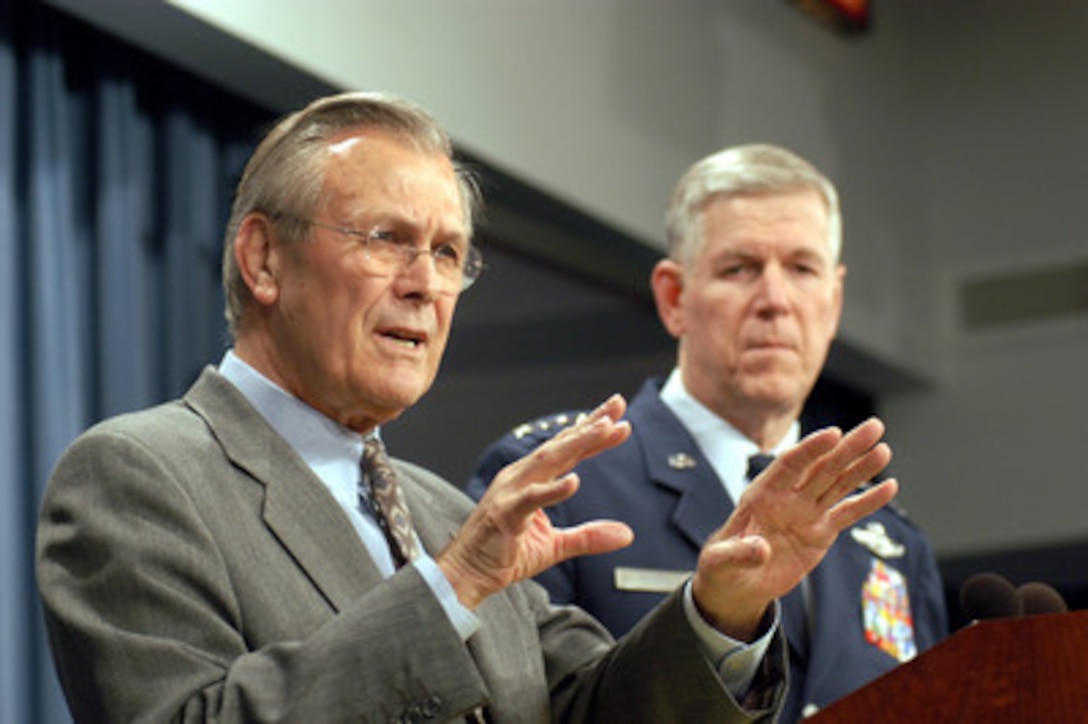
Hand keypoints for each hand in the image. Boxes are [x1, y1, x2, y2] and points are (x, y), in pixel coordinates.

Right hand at [438, 395, 634, 608]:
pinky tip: (574, 482)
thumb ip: (590, 536)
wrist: (467, 573)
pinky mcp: (505, 513)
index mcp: (531, 479)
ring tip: (603, 429)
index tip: (618, 417)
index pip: (567, 449)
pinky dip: (553, 489)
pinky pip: (531, 498)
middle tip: (617, 405)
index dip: (592, 431)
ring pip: (549, 460)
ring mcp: (511, 492)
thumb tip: (627, 534)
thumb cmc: (504, 553)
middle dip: (590, 424)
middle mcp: (521, 477)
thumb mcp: (556, 546)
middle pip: (561, 444)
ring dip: (578, 442)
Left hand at [692, 417, 896, 640]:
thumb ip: (738, 553)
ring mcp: (806, 513)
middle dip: (847, 447)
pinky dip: (868, 502)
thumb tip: (760, 549)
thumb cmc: (722, 566)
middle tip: (874, 427)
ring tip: (884, 450)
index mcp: (762, 494)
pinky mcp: (821, 532)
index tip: (833, 434)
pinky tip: (888, 487)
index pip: (790, 464)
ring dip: (861, 468)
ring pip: (838, 484)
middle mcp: (788, 498)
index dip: (811, 449)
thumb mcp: (720, 561)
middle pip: (821, 467)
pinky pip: (847, 513)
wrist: (736, 585)